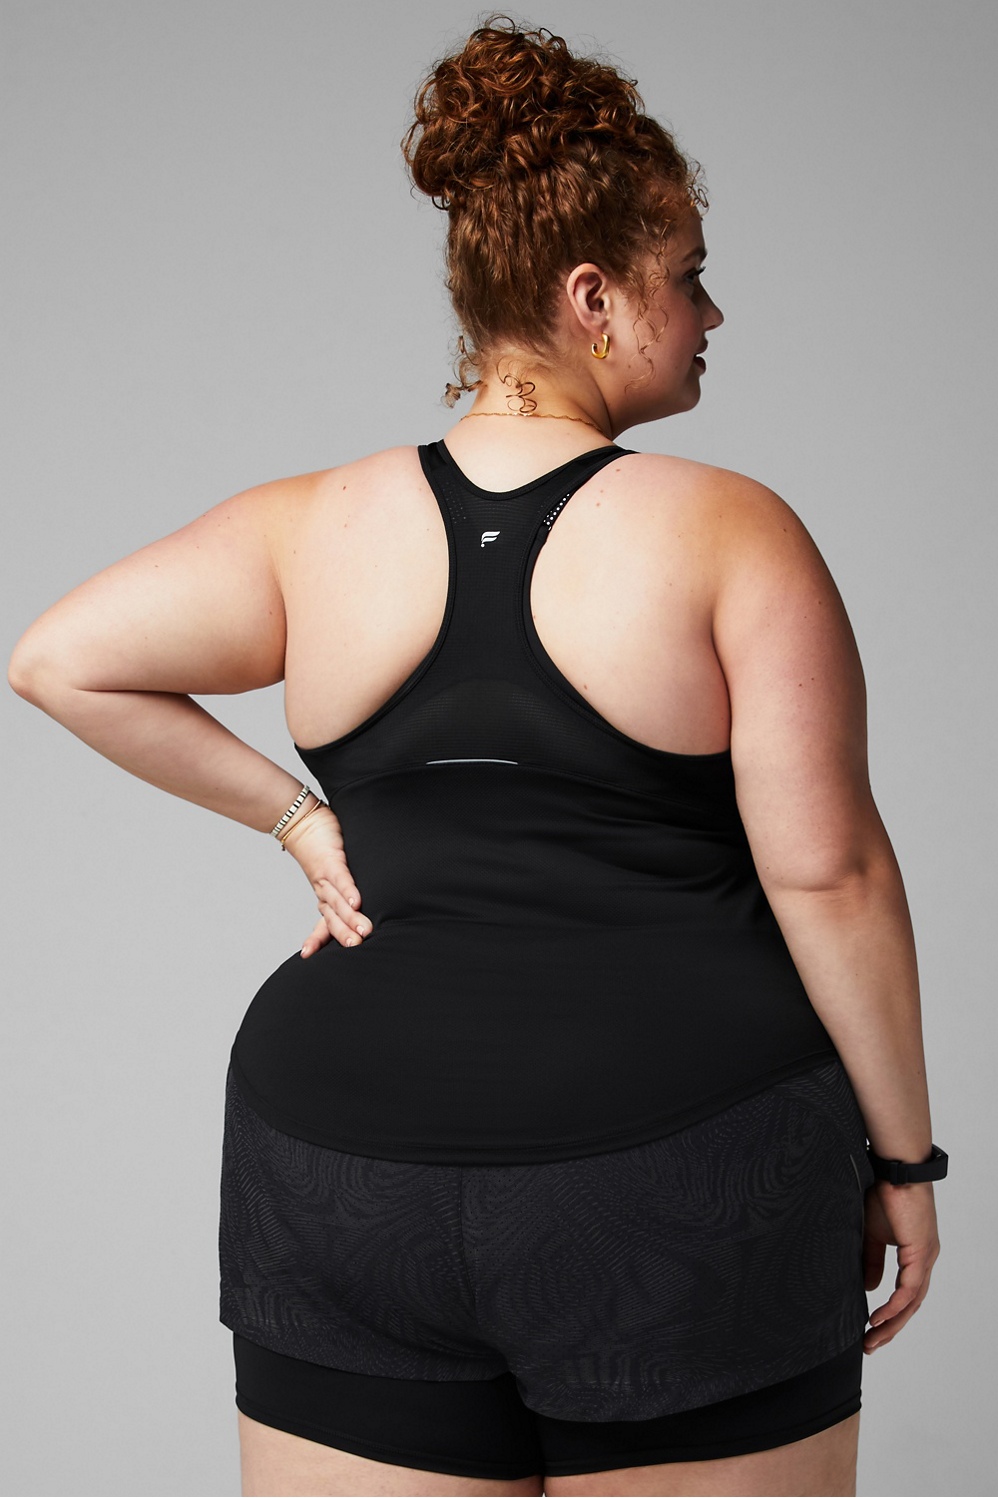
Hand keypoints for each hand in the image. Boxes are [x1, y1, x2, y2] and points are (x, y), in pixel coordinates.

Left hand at [278, 801, 372, 955]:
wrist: (303, 823)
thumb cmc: (321, 850)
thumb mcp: (334, 876)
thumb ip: (348, 892)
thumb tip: (364, 909)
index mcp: (326, 899)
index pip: (323, 925)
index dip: (318, 941)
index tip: (308, 956)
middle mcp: (324, 892)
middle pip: (333, 918)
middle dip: (344, 935)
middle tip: (356, 948)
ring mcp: (327, 878)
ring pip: (339, 902)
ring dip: (350, 917)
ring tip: (364, 932)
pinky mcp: (333, 861)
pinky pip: (342, 878)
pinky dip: (349, 890)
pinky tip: (357, 901)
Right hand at [862, 1178, 939, 1353]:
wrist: (894, 1170)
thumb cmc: (883, 1193)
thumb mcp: (872, 1233)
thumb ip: (872, 1260)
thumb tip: (871, 1288)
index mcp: (916, 1254)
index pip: (906, 1294)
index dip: (890, 1314)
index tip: (870, 1329)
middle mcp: (925, 1260)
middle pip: (911, 1305)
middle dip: (891, 1328)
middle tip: (870, 1344)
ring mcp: (925, 1257)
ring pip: (912, 1302)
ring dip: (891, 1323)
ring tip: (872, 1338)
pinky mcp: (920, 1253)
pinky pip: (908, 1289)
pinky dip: (894, 1306)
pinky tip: (878, 1318)